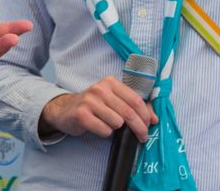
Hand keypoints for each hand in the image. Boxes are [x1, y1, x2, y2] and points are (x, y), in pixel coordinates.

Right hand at [39, 78, 157, 140]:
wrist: (65, 110)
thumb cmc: (94, 106)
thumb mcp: (113, 100)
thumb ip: (133, 106)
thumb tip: (154, 119)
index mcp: (110, 82)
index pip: (135, 99)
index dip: (146, 115)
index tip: (150, 125)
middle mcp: (100, 89)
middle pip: (128, 112)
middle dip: (139, 128)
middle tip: (142, 137)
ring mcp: (89, 101)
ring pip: (117, 122)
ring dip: (117, 130)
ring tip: (110, 126)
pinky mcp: (82, 115)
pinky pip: (104, 130)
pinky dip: (105, 132)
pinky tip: (99, 128)